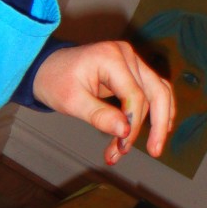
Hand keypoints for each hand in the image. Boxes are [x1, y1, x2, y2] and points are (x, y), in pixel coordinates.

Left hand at [32, 41, 174, 164]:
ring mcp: (131, 61)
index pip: (134, 95)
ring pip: (158, 92)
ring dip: (157, 121)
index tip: (122, 147)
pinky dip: (157, 111)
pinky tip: (160, 131)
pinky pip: (153, 90)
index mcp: (110, 57)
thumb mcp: (72, 102)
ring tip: (153, 148)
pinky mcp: (133, 70)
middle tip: (155, 152)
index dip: (133, 124)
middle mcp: (126, 55)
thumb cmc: (55, 82)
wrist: (46, 68)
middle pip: (155, 91)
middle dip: (157, 124)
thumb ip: (99, 116)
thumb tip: (125, 132)